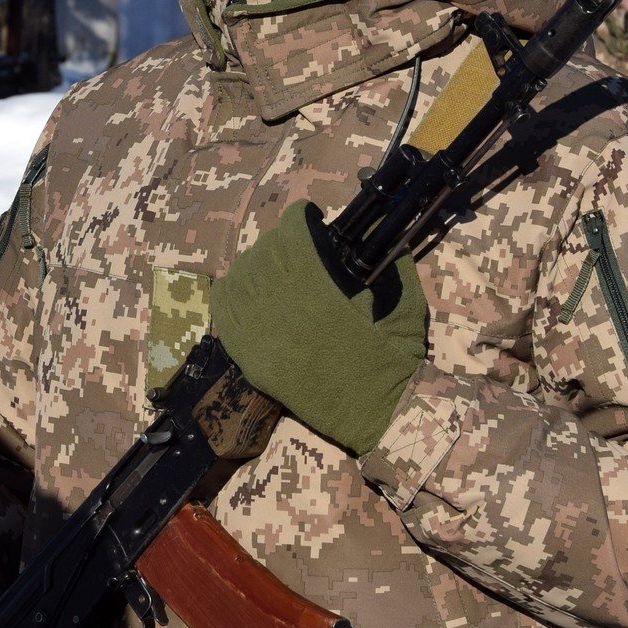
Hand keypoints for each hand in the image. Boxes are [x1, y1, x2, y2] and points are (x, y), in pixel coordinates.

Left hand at [210, 201, 425, 454]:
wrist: (374, 411)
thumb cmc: (391, 358)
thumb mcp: (403, 303)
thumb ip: (390, 261)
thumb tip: (379, 228)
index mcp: (318, 287)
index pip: (293, 233)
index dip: (300, 218)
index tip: (310, 216)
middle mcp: (281, 304)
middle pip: (264, 253)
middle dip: (279, 241)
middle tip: (293, 245)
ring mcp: (260, 332)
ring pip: (240, 278)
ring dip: (254, 264)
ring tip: (270, 266)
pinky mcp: (250, 357)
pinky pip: (224, 314)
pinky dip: (229, 294)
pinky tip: (240, 288)